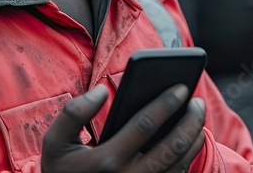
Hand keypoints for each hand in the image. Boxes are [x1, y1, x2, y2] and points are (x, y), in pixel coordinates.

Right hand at [40, 84, 206, 172]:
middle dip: (191, 120)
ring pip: (181, 164)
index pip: (146, 124)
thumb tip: (101, 91)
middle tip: (197, 103)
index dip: (167, 103)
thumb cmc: (62, 171)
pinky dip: (187, 159)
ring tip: (197, 119)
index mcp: (107, 159)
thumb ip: (74, 112)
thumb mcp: (55, 142)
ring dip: (194, 139)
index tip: (181, 88)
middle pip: (173, 146)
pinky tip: (188, 142)